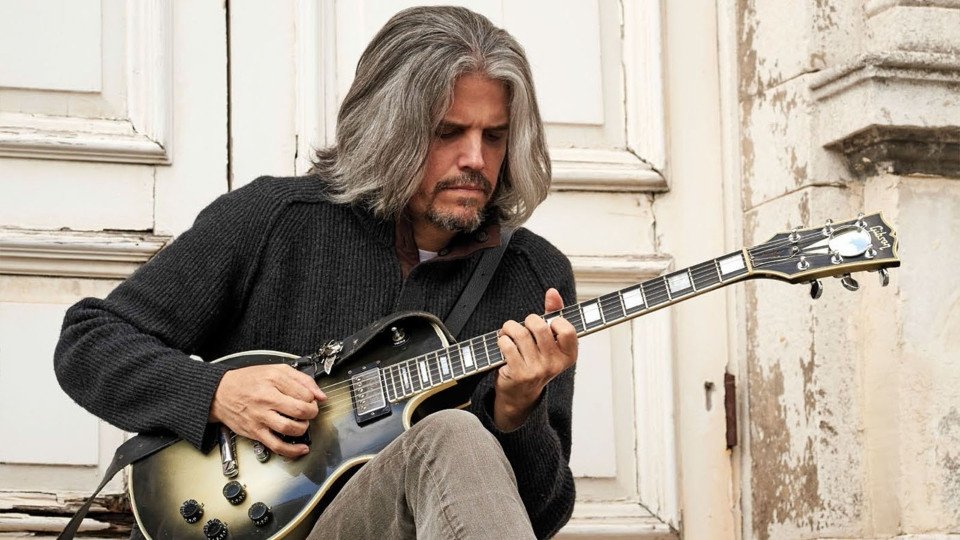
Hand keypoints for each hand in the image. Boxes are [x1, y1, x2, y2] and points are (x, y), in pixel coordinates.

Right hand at [209, 364, 325, 457]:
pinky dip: (292, 450)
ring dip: (303, 427)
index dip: (313, 397)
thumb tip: (320, 395)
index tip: (311, 399)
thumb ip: (301, 379)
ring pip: (290, 428)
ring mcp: (260, 417)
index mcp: (273, 380)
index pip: (304, 392)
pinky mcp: (255, 432)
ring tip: (302, 423)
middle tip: (310, 411)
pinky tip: (301, 448)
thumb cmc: (247, 381)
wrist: (219, 393)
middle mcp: (266, 399)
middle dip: (311, 412)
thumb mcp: (275, 370)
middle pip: (299, 410)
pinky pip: (277, 445)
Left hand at [494, 288, 577, 430]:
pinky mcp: (518, 373)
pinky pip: (507, 345)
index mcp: (568, 356)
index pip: (567, 329)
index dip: (555, 321)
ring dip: (510, 328)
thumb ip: (553, 314)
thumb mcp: (549, 340)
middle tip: (524, 325)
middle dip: (528, 320)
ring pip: (520, 334)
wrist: (520, 392)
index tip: (549, 325)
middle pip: (540, 326)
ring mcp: (537, 370)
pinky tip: (503, 344)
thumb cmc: (536, 361)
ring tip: (509, 332)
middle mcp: (555, 364)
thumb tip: (552, 292)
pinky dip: (502, 339)